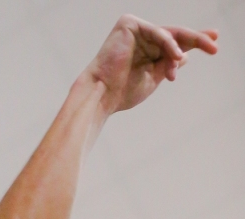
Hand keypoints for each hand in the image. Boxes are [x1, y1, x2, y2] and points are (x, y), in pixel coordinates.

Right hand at [87, 15, 217, 115]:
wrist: (102, 95)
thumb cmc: (123, 92)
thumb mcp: (154, 77)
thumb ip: (169, 64)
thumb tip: (186, 55)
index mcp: (146, 49)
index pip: (174, 42)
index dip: (195, 42)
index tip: (213, 44)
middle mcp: (141, 36)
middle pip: (174, 35)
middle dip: (196, 39)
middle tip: (214, 45)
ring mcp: (135, 29)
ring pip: (167, 35)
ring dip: (176, 52)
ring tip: (178, 64)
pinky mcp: (129, 24)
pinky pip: (157, 32)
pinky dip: (168, 44)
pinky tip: (175, 56)